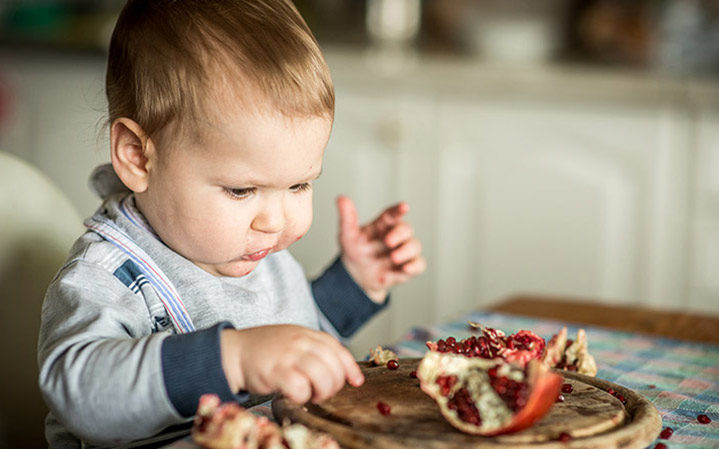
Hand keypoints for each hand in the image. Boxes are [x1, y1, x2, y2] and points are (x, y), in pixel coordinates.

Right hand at [221, 325, 363, 403]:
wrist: (235, 351)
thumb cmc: (266, 350)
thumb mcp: (294, 341)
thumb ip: (315, 350)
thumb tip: (340, 369)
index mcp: (307, 334)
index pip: (338, 349)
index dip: (350, 368)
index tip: (356, 381)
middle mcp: (301, 342)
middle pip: (334, 366)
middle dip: (334, 384)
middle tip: (322, 391)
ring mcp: (289, 355)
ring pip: (322, 376)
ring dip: (321, 392)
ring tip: (310, 394)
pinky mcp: (276, 371)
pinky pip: (300, 388)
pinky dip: (302, 396)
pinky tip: (294, 394)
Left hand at [337, 195, 425, 302]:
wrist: (356, 276)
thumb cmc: (356, 251)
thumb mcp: (348, 235)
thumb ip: (347, 217)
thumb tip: (341, 198)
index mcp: (383, 225)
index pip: (393, 214)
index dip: (399, 210)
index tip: (404, 207)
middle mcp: (396, 236)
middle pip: (406, 229)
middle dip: (400, 234)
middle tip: (389, 241)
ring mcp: (403, 252)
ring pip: (415, 246)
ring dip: (406, 251)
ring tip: (394, 258)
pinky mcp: (406, 268)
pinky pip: (419, 265)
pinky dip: (413, 267)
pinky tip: (405, 269)